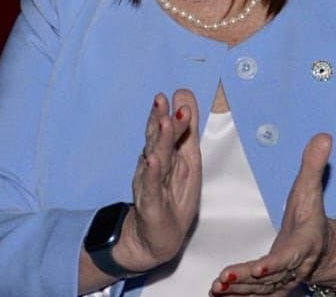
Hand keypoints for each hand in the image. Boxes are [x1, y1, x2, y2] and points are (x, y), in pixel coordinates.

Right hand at [111, 90, 201, 271]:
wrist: (152, 240)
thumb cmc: (170, 199)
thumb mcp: (186, 162)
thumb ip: (185, 129)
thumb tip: (184, 94)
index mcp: (167, 155)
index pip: (168, 129)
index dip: (173, 113)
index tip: (180, 94)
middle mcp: (155, 165)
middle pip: (159, 139)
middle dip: (162, 119)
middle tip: (164, 101)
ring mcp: (150, 183)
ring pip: (155, 158)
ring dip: (158, 140)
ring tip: (162, 123)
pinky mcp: (149, 204)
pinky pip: (149, 186)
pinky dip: (151, 173)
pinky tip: (151, 161)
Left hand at [210, 134, 335, 295]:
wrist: (324, 249)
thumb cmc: (311, 217)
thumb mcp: (312, 190)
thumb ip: (313, 165)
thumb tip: (324, 136)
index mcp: (304, 245)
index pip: (289, 257)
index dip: (274, 264)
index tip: (259, 268)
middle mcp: (294, 268)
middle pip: (270, 278)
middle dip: (247, 281)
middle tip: (222, 281)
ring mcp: (284, 281)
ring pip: (261, 291)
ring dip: (239, 292)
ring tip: (215, 289)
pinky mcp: (274, 288)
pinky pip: (257, 296)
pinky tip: (218, 295)